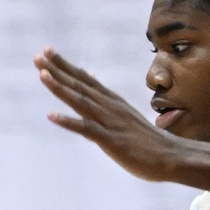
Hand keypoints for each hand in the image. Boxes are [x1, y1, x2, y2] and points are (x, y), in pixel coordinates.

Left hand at [35, 48, 175, 181]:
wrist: (172, 157)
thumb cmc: (147, 140)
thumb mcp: (126, 115)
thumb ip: (108, 101)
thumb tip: (94, 81)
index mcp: (112, 101)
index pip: (85, 79)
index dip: (65, 66)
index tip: (48, 52)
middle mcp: (109, 107)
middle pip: (79, 85)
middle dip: (57, 70)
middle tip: (38, 56)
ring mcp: (110, 122)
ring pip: (80, 101)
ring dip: (60, 88)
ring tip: (42, 75)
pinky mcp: (110, 140)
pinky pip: (85, 129)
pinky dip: (68, 121)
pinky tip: (50, 115)